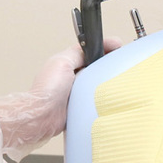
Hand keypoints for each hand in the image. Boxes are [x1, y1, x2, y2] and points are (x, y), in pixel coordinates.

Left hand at [0, 39, 120, 161]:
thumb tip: (90, 46)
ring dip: (104, 81)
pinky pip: (94, 97)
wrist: (42, 116)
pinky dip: (100, 96)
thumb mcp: (63, 62)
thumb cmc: (47, 90)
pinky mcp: (78, 104)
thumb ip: (77, 53)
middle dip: (106, 63)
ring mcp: (75, 90)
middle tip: (119, 62)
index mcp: (66, 62)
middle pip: (95, 65)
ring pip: (96, 81)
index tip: (118, 46)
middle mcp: (70, 76)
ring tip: (115, 78)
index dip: (104, 47)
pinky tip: (106, 96)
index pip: (89, 50)